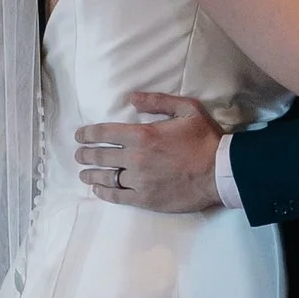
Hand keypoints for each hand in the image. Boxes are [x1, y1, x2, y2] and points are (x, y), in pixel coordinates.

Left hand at [75, 92, 226, 211]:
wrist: (220, 172)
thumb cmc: (205, 139)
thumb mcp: (187, 109)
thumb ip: (157, 102)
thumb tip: (131, 98)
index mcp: (142, 134)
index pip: (105, 133)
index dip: (88, 134)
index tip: (79, 136)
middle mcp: (135, 157)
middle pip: (101, 155)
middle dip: (85, 154)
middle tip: (78, 155)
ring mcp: (139, 180)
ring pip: (106, 177)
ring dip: (91, 174)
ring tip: (83, 174)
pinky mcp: (145, 199)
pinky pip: (117, 196)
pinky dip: (104, 193)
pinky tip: (98, 190)